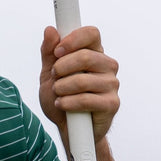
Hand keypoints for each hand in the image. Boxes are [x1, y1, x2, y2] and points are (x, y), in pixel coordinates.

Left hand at [39, 25, 120, 143]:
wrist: (68, 130)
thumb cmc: (61, 99)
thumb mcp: (49, 75)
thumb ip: (49, 53)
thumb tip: (50, 30)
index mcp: (95, 53)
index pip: (91, 33)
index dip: (73, 39)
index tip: (57, 52)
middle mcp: (107, 66)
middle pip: (86, 56)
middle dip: (62, 68)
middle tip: (54, 78)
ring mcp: (112, 84)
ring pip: (83, 80)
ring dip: (62, 88)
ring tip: (57, 94)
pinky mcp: (112, 104)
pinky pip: (87, 99)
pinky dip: (68, 103)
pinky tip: (62, 104)